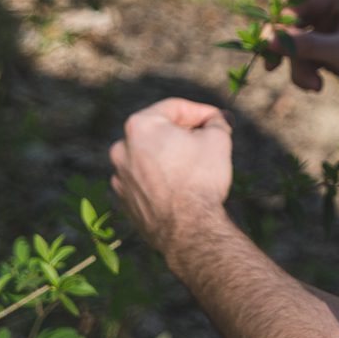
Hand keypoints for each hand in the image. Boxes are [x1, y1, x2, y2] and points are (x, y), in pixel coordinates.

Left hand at [109, 98, 232, 254]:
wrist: (187, 229)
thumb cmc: (201, 179)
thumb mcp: (218, 139)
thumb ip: (216, 122)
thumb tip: (217, 119)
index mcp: (140, 126)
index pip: (175, 108)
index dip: (202, 112)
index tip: (219, 120)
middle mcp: (122, 148)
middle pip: (159, 131)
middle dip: (184, 133)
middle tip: (208, 141)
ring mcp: (120, 176)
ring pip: (150, 157)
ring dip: (171, 157)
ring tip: (196, 167)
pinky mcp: (123, 199)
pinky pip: (145, 180)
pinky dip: (160, 179)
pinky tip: (181, 187)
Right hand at [266, 0, 338, 129]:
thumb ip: (306, 45)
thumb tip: (268, 39)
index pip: (300, 4)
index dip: (281, 25)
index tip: (265, 46)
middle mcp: (338, 9)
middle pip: (295, 25)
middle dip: (293, 51)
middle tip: (274, 69)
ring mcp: (335, 31)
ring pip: (299, 45)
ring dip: (300, 66)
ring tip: (314, 86)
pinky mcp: (334, 52)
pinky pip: (307, 58)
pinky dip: (307, 72)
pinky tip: (317, 86)